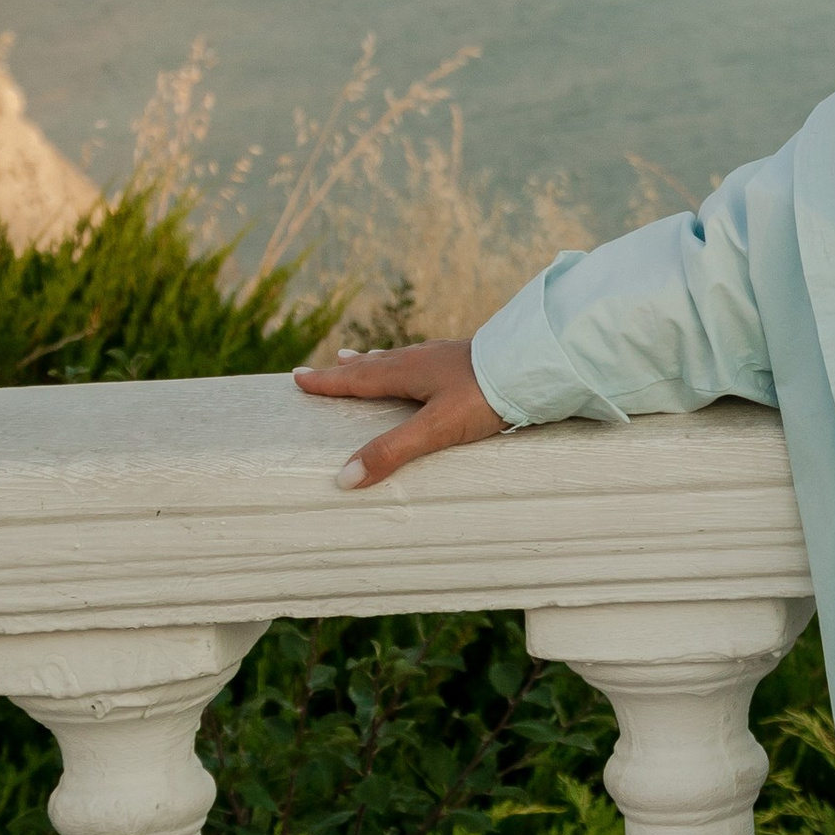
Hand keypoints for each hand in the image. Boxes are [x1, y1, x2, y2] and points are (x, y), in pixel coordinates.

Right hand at [293, 339, 508, 488]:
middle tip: (325, 367)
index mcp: (407, 371)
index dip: (327, 381)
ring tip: (362, 360)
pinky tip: (423, 366)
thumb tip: (344, 478)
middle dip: (347, 370)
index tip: (298, 377)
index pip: (357, 379)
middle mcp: (422, 358)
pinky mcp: (469, 360)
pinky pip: (426, 361)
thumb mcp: (436, 428)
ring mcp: (446, 356)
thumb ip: (393, 451)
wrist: (537, 363)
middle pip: (375, 364)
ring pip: (401, 359)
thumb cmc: (486, 394)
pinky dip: (409, 364)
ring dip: (377, 362)